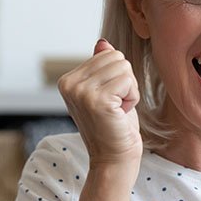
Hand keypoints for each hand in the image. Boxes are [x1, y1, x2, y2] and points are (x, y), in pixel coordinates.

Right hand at [57, 39, 142, 166]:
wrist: (114, 158)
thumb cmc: (114, 125)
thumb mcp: (107, 91)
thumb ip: (101, 67)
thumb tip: (102, 42)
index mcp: (68, 79)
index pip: (107, 54)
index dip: (118, 77)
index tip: (110, 100)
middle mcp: (69, 84)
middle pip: (116, 57)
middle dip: (125, 81)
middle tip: (116, 106)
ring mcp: (81, 92)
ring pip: (124, 67)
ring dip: (129, 90)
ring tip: (117, 110)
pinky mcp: (98, 100)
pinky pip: (129, 81)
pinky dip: (133, 97)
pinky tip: (121, 113)